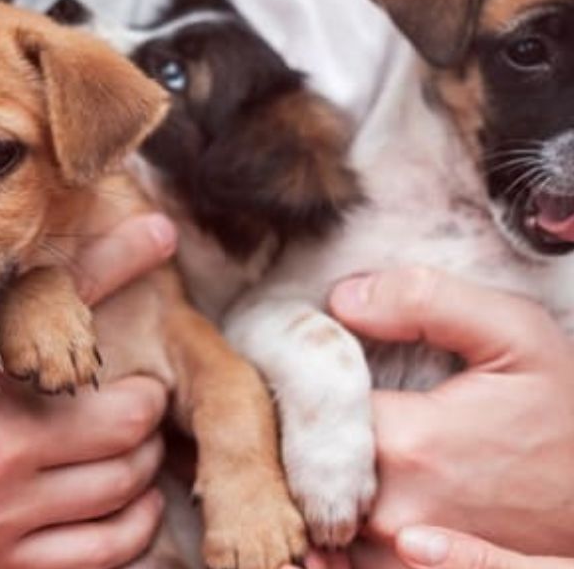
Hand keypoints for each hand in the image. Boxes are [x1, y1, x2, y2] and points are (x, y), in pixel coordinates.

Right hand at [0, 210, 177, 568]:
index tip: (157, 233)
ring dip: (140, 451)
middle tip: (128, 365)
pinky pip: (101, 558)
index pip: (66, 300)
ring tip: (128, 431)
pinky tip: (119, 504)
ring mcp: (2, 521)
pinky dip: (129, 528)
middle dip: (138, 378)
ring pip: (126, 486)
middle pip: (127, 409)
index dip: (122, 255)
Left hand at [328, 267, 573, 560]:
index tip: (299, 361)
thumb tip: (343, 300)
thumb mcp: (516, 336)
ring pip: (314, 505)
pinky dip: (330, 513)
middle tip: (300, 396)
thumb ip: (427, 302)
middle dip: (297, 424)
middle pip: (300, 459)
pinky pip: (339, 548)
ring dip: (308, 470)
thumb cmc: (566, 417)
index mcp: (406, 444)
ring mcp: (397, 552)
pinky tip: (337, 480)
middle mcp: (390, 509)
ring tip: (319, 436)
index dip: (299, 377)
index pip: (305, 405)